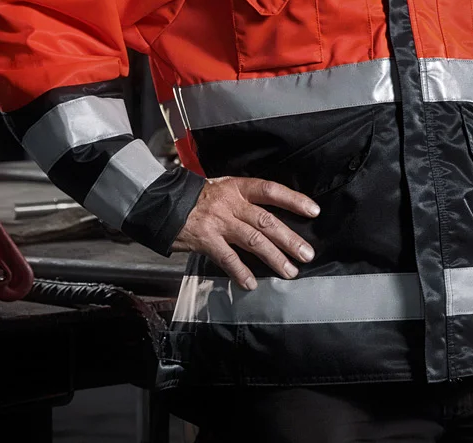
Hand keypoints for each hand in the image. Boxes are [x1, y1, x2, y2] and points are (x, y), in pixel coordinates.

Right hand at [172, 176, 320, 289]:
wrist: (159, 203)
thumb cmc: (194, 198)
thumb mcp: (221, 189)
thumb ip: (244, 200)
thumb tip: (270, 217)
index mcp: (237, 188)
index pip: (271, 190)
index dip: (294, 200)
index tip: (313, 211)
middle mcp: (231, 204)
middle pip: (267, 221)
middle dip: (290, 239)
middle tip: (307, 254)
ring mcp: (218, 222)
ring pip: (253, 240)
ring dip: (274, 258)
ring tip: (290, 271)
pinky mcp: (205, 240)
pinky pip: (227, 258)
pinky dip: (240, 272)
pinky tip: (251, 283)